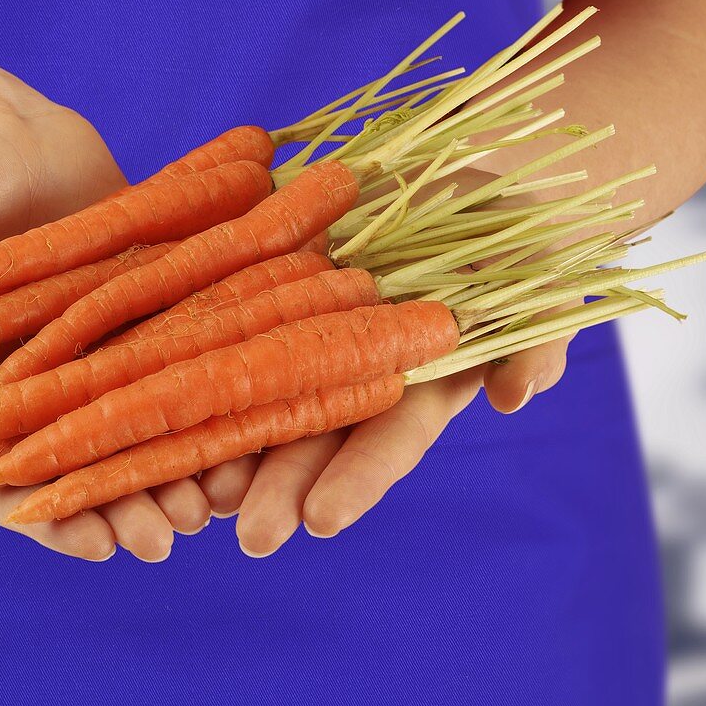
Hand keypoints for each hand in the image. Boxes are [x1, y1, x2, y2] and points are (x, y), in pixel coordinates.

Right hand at [0, 99, 210, 560]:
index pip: (12, 490)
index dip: (54, 523)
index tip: (99, 544)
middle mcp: (45, 393)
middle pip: (91, 472)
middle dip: (130, 512)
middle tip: (167, 535)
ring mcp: (103, 357)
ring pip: (145, 432)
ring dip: (179, 474)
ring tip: (213, 501)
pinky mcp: (149, 315)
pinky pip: (182, 369)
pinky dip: (208, 403)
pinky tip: (240, 436)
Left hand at [200, 167, 577, 556]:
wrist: (458, 169)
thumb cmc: (512, 229)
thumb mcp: (539, 279)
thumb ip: (534, 339)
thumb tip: (516, 392)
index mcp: (418, 381)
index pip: (388, 438)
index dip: (358, 478)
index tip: (321, 521)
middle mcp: (356, 368)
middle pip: (314, 436)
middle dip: (282, 487)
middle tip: (253, 537)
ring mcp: (308, 330)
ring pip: (262, 396)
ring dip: (229, 450)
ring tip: (197, 499)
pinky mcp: (270, 282)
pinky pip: (229, 327)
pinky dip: (198, 364)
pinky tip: (165, 404)